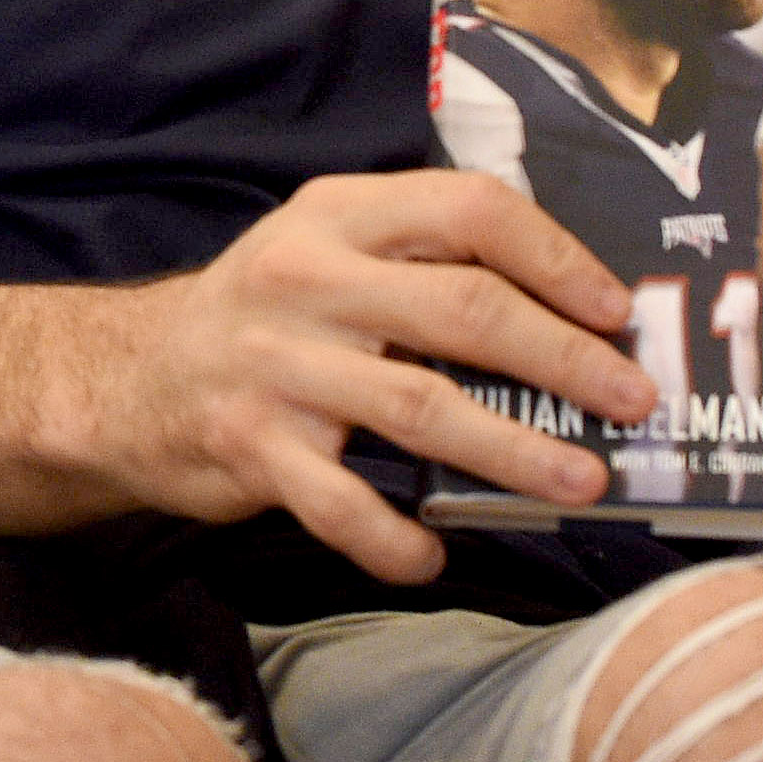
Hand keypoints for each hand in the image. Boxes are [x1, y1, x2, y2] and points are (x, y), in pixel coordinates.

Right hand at [96, 170, 655, 582]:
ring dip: (513, 451)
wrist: (131, 377)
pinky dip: (396, 536)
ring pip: (420, 408)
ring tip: (581, 482)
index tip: (615, 308)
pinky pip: (342, 504)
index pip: (468, 208)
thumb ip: (420, 258)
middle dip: (561, 358)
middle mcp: (308, 278)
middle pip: (462, 309)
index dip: (553, 257)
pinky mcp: (252, 446)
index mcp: (340, 214)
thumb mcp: (329, 247)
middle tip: (631, 399)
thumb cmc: (267, 312)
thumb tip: (568, 309)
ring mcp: (278, 364)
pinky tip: (435, 552)